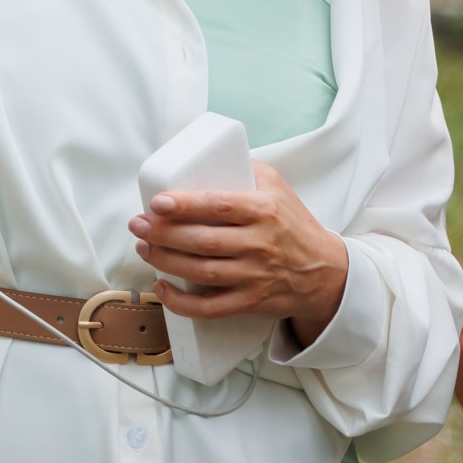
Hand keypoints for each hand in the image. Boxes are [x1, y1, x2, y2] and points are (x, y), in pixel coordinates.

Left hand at [128, 160, 347, 348]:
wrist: (325, 272)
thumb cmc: (294, 224)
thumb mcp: (277, 187)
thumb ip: (245, 168)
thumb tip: (207, 154)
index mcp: (264, 210)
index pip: (219, 205)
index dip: (185, 205)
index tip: (157, 202)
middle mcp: (259, 244)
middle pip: (203, 241)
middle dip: (163, 233)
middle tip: (138, 224)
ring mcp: (254, 276)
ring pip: (202, 272)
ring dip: (166, 261)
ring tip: (144, 247)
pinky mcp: (250, 302)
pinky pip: (211, 308)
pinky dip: (182, 302)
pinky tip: (163, 287)